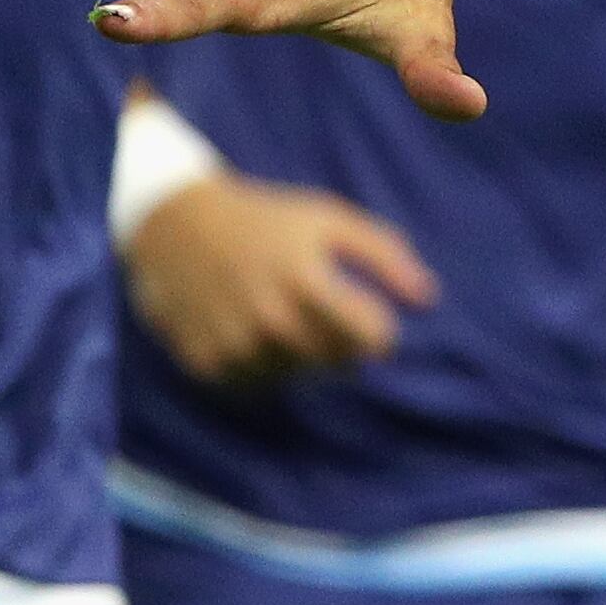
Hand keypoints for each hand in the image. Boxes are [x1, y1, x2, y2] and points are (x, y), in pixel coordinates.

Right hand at [125, 172, 439, 384]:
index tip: (374, 323)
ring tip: (291, 320)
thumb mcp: (331, 219)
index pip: (369, 337)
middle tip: (330, 318)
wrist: (177, 227)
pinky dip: (267, 368)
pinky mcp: (205, 364)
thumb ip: (385, 255)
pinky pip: (257, 385)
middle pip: (336, 362)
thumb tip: (427, 299)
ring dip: (306, 357)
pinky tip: (259, 335)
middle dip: (345, 345)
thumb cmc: (267, 221)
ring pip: (297, 376)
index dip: (381, 333)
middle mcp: (268, 319)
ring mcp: (233, 345)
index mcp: (305, 280)